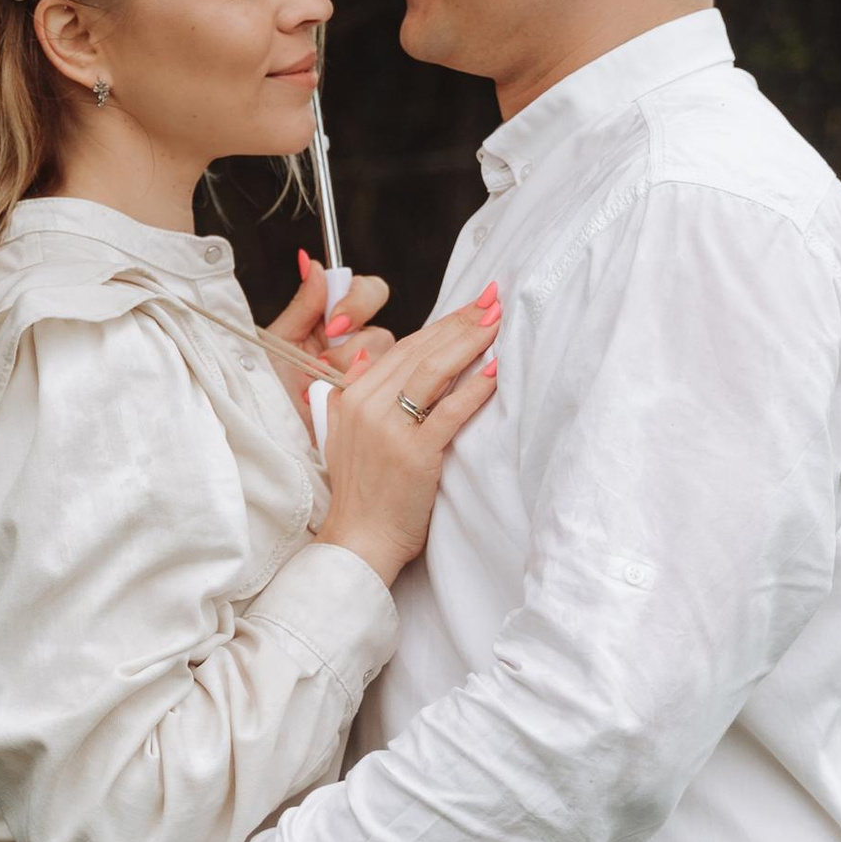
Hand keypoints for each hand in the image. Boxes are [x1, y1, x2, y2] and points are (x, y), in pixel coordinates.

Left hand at [265, 250, 392, 402]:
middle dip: (352, 347)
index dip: (359, 301)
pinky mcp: (373, 402)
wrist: (268, 425)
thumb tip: (313, 264)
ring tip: (319, 386)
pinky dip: (354, 394)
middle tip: (323, 362)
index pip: (369, 292)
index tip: (334, 322)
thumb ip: (304, 304)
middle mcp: (357, 346)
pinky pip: (384, 391)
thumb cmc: (270, 385)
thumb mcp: (281, 340)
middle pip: (382, 329)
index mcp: (336, 322)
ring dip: (348, 373)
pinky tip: (330, 401)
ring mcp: (367, 374)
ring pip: (384, 361)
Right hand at [319, 286, 500, 584]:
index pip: (403, 348)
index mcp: (352, 396)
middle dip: (460, 323)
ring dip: (470, 342)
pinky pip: (450, 411)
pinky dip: (475, 387)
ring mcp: (389, 429)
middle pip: (421, 351)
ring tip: (497, 322)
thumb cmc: (361, 494)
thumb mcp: (343, 436)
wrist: (358, 541)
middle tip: (493, 300)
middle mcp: (367, 405)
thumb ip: (354, 394)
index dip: (440, 324)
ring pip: (434, 372)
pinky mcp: (413, 454)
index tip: (469, 306)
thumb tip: (372, 357)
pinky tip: (496, 369)